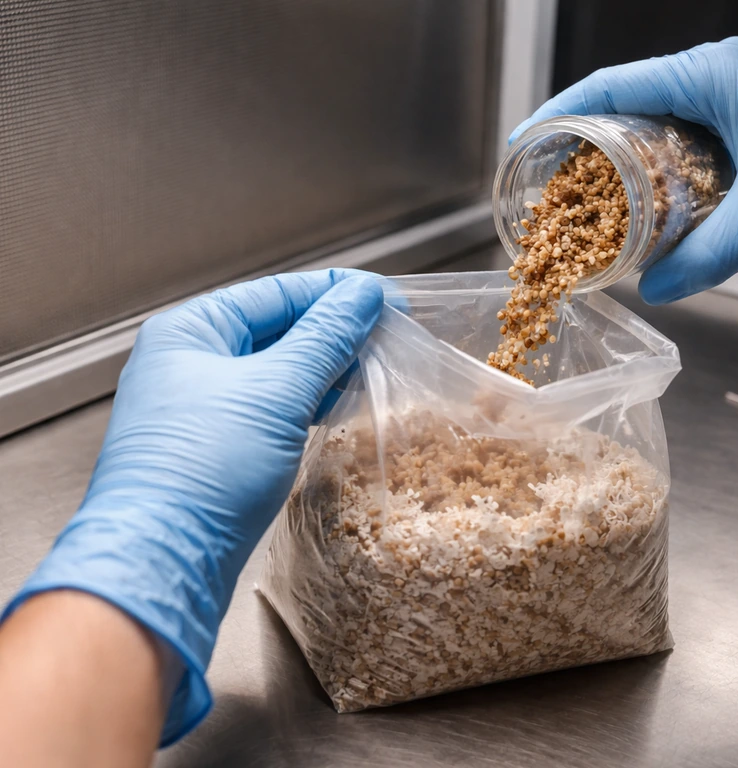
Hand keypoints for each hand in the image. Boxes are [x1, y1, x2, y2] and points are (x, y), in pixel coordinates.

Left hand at [1, 269, 383, 744]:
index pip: (278, 291)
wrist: (163, 561)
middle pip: (279, 328)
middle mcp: (190, 361)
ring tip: (370, 371)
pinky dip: (307, 402)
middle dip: (335, 332)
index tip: (387, 299)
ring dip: (325, 368)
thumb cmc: (200, 473)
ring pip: (278, 370)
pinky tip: (336, 407)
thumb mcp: (276, 391)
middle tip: (388, 337)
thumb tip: (363, 296)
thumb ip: (325, 337)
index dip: (338, 293)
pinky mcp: (217, 445)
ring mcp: (202, 405)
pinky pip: (272, 406)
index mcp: (192, 330)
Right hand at [515, 37, 737, 302]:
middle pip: (626, 101)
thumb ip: (708, 259)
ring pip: (657, 121)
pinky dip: (660, 167)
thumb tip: (655, 294)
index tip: (523, 145)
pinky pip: (687, 137)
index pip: (612, 85)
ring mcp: (736, 93)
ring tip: (587, 199)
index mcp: (713, 74)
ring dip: (622, 157)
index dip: (559, 113)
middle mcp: (718, 74)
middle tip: (550, 185)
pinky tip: (647, 204)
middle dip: (583, 141)